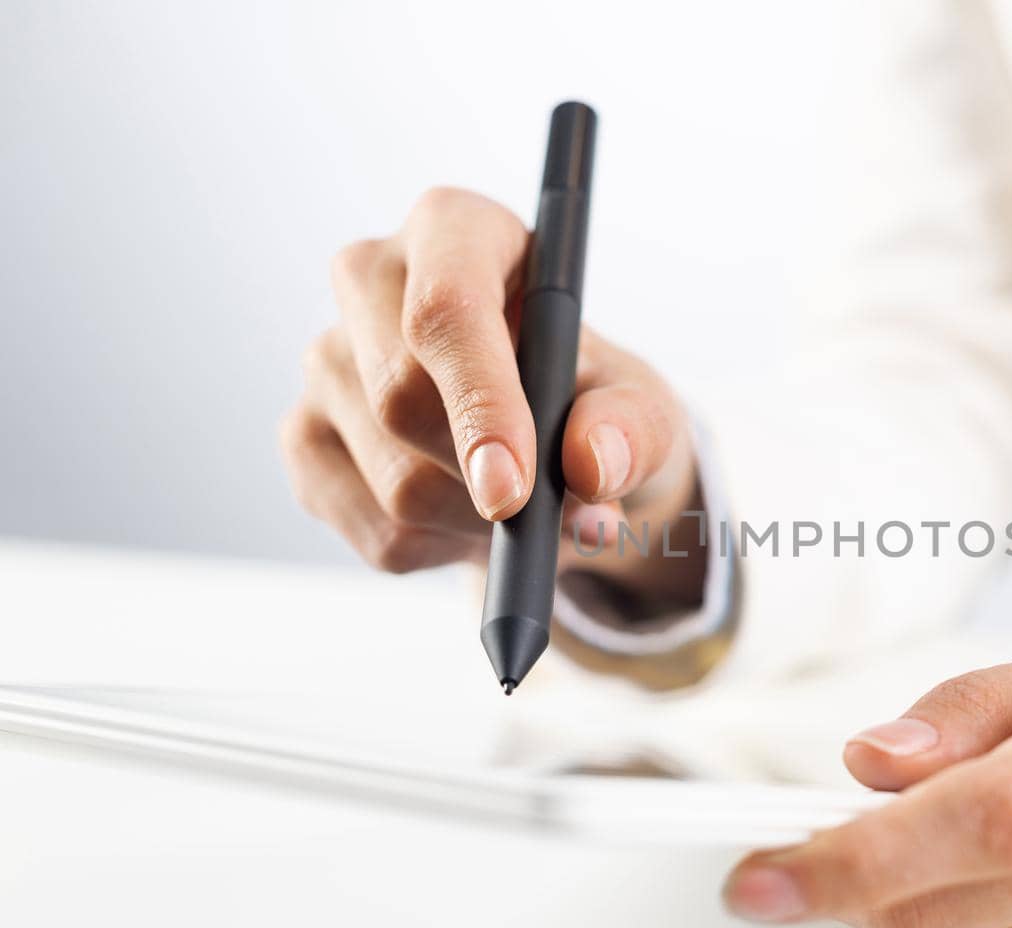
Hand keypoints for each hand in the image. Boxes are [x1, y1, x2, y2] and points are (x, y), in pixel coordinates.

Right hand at [282, 187, 703, 600]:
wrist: (556, 448)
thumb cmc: (596, 403)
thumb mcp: (643, 409)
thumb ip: (630, 429)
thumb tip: (589, 463)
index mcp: (456, 230)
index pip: (444, 307)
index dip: (479, 402)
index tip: (516, 491)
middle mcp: (369, 277)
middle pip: (399, 399)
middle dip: (488, 482)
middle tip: (566, 514)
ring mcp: (325, 360)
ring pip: (392, 482)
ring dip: (479, 525)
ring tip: (529, 510)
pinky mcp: (305, 440)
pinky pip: (375, 534)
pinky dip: (445, 551)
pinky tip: (472, 519)